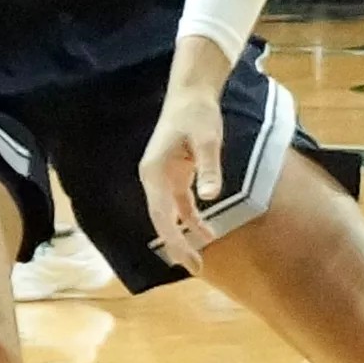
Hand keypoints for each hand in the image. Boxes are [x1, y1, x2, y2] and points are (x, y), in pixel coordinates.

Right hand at [139, 84, 228, 273]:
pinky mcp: (174, 174)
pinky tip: (205, 232)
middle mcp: (153, 178)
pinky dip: (190, 219)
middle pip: (162, 219)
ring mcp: (162, 177)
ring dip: (183, 236)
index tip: (186, 258)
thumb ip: (208, 168)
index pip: (161, 214)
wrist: (192, 93)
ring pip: (170, 215)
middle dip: (176, 245)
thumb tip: (209, 197)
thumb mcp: (207, 139)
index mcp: (154, 172)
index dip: (173, 239)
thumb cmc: (197, 113)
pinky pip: (180, 204)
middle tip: (195, 269)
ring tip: (198, 261)